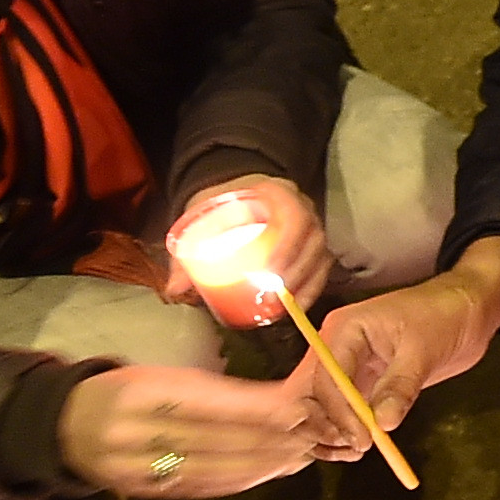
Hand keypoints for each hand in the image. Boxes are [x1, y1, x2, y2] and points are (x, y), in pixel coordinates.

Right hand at [57, 364, 318, 499]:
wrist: (64, 425)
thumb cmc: (124, 391)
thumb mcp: (160, 375)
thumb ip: (210, 391)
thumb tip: (276, 401)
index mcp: (143, 391)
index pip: (213, 403)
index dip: (260, 409)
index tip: (299, 408)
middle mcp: (139, 431)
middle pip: (217, 441)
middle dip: (271, 441)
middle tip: (314, 436)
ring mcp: (138, 467)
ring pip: (213, 469)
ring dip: (262, 465)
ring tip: (300, 456)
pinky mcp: (142, 491)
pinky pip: (198, 488)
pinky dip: (237, 481)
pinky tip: (266, 473)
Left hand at [162, 174, 328, 330]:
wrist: (237, 197)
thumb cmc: (220, 206)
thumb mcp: (201, 217)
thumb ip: (188, 251)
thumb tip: (176, 288)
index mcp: (278, 193)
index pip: (294, 215)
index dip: (286, 244)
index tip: (268, 269)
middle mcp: (303, 208)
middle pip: (312, 240)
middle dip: (296, 271)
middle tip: (272, 295)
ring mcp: (312, 228)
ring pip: (321, 256)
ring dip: (306, 282)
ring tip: (283, 304)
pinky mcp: (314, 246)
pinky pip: (322, 268)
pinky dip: (312, 288)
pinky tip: (296, 305)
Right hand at [290, 246, 499, 459]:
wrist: (467, 310)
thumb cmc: (444, 316)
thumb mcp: (422, 350)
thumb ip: (400, 386)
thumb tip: (382, 423)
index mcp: (345, 330)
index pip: (328, 377)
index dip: (340, 411)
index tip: (361, 438)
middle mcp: (340, 349)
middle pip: (317, 393)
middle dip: (330, 423)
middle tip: (356, 448)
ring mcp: (352, 367)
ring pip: (328, 405)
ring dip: (336, 430)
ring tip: (357, 451)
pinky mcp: (366, 382)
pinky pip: (349, 408)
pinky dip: (351, 428)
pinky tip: (362, 446)